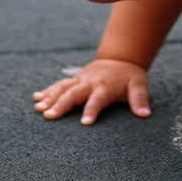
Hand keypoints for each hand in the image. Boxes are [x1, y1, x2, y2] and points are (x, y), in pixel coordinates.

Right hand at [33, 58, 150, 124]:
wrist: (120, 58)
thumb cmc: (129, 76)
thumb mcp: (138, 85)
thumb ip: (140, 99)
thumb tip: (145, 114)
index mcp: (105, 86)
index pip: (97, 100)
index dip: (91, 110)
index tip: (85, 123)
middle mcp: (90, 82)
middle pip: (74, 93)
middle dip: (62, 105)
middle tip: (50, 117)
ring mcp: (80, 79)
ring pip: (63, 88)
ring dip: (50, 97)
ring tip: (39, 109)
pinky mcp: (75, 79)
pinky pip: (59, 84)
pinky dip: (47, 91)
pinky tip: (36, 98)